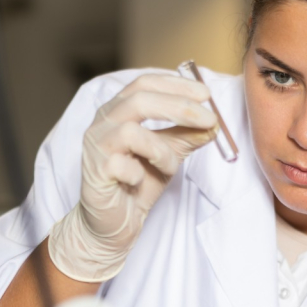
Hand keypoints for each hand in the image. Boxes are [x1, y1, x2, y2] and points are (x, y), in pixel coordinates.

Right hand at [48, 73, 217, 282]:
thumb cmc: (137, 183)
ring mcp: (95, 145)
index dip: (176, 85)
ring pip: (132, 132)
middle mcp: (103, 122)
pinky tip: (138, 183)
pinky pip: (124, 165)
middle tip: (209, 119)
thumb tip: (212, 123)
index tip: (206, 95)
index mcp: (119, 110)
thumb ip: (186, 137)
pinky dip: (140, 174)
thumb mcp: (169, 155)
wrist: (114, 223)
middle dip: (179, 107)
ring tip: (170, 167)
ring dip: (162, 150)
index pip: (145, 84)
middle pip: (139, 99)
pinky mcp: (94, 171)